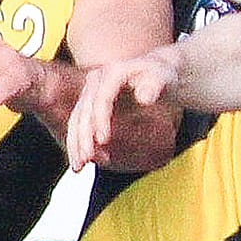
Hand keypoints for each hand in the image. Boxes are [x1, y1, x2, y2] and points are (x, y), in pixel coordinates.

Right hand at [66, 51, 178, 169]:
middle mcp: (96, 80)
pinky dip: (79, 144)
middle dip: (84, 136)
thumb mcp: (164, 79)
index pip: (102, 98)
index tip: (104, 140)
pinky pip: (80, 125)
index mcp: (112, 72)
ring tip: (78, 167)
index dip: (101, 119)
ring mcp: (90, 92)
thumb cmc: (163, 77)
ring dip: (76, 144)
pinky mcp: (90, 104)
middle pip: (84, 110)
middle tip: (87, 160)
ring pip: (77, 120)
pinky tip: (81, 163)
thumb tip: (144, 99)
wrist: (155, 73)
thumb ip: (155, 86)